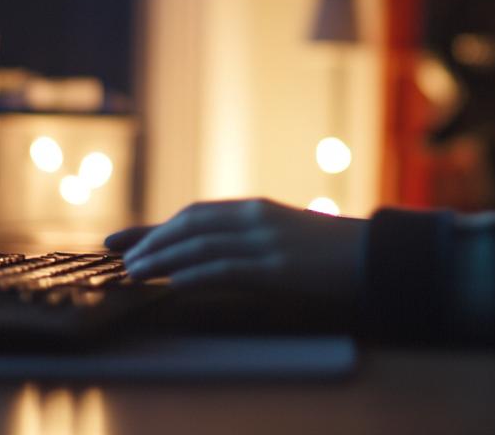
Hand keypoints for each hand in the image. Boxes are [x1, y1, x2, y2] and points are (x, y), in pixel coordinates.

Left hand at [105, 199, 366, 304]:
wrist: (376, 258)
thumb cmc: (333, 255)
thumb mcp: (286, 240)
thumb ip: (251, 243)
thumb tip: (211, 262)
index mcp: (257, 209)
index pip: (194, 214)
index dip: (155, 226)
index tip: (123, 239)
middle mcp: (256, 218)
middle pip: (190, 224)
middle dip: (150, 239)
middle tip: (117, 256)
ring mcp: (266, 241)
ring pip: (200, 244)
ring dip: (162, 258)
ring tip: (134, 273)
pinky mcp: (277, 266)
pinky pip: (225, 268)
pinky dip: (193, 274)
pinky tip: (172, 285)